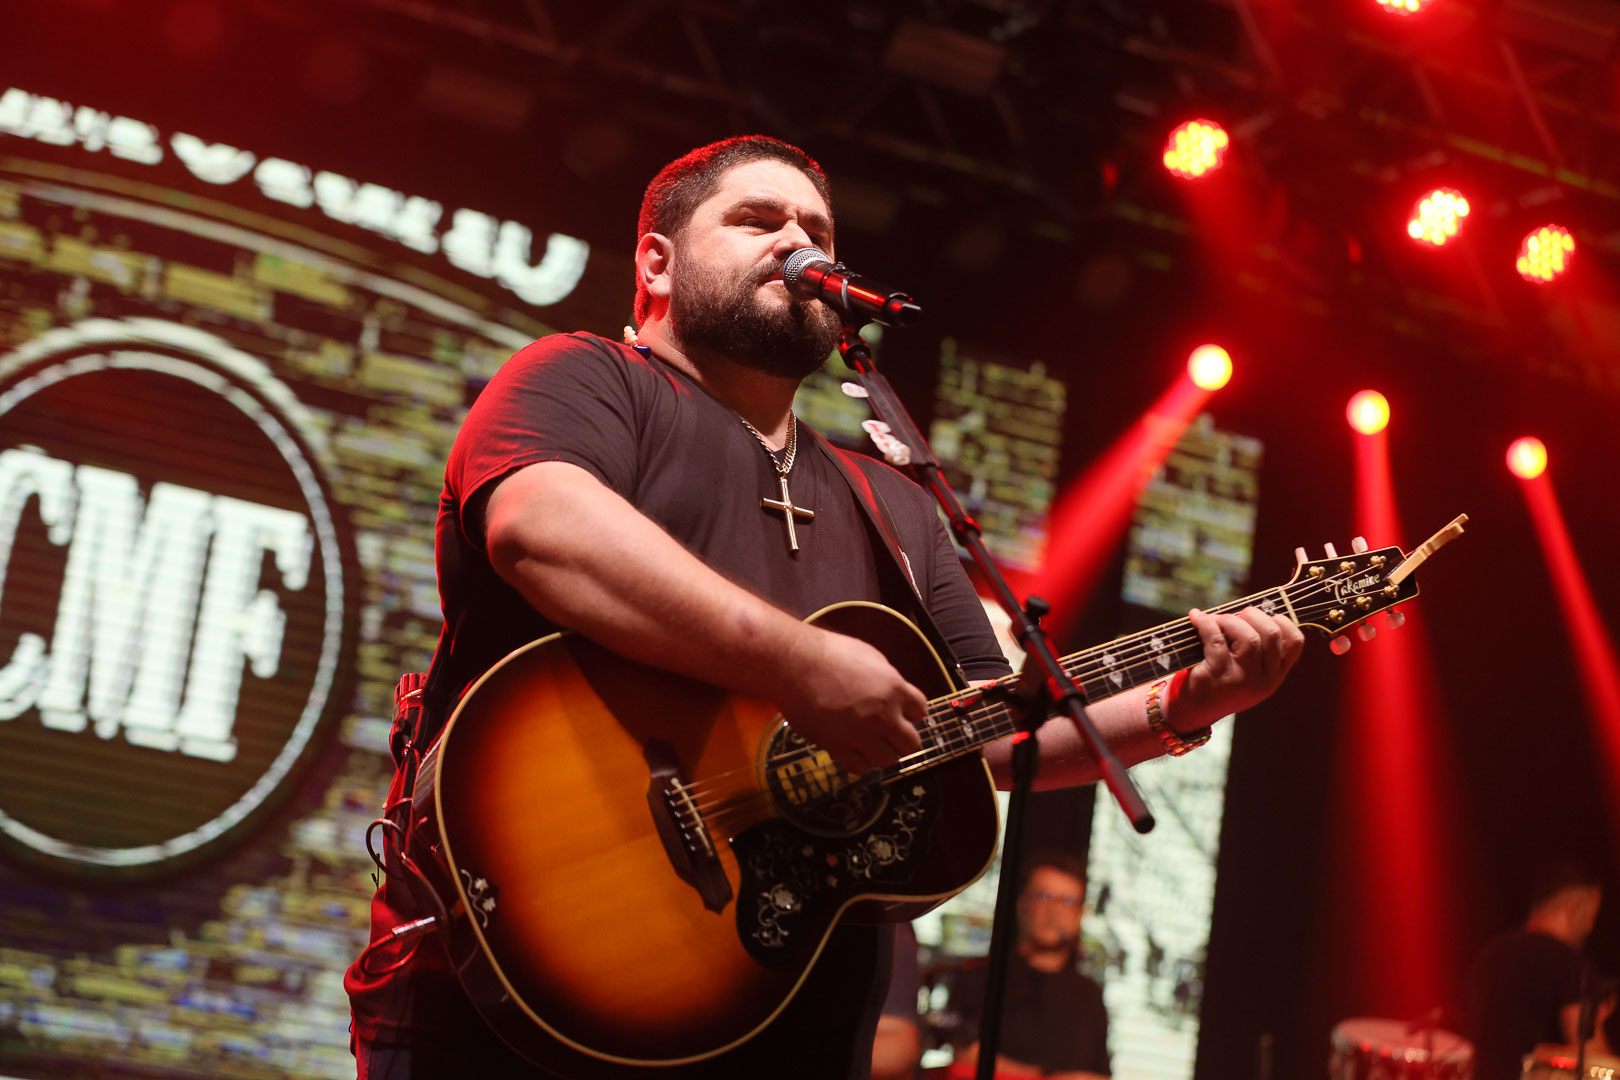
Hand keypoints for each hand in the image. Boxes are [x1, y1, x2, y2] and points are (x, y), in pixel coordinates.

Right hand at [774, 627, 926, 775]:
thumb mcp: (869, 656)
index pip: (921, 710)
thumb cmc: (829, 653)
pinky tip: (851, 749)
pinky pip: (859, 767)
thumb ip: (887, 679)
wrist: (795, 665)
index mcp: (895, 689)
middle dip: (902, 739)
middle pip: (911, 744)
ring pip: (887, 760)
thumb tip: (893, 693)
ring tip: (869, 742)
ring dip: (881, 752)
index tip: (902, 712)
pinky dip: (859, 761)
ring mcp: (861, 735)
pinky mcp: (838, 747)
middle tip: (890, 734)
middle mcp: (883, 716)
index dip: (911, 712)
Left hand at [1177, 606, 1304, 730]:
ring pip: (1248, 637)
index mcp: (1274, 676)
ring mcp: (1241, 680)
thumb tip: (1249, 610)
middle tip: (1236, 615)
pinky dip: (1205, 623)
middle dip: (1253, 615)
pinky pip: (1216, 639)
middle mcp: (1263, 681)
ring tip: (1216, 620)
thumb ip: (1256, 649)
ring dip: (1230, 620)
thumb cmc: (1217, 683)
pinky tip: (1197, 619)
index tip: (1265, 615)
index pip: (1295, 643)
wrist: (1189, 713)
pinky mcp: (1216, 676)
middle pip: (1271, 634)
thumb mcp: (1247, 673)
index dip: (1282, 620)